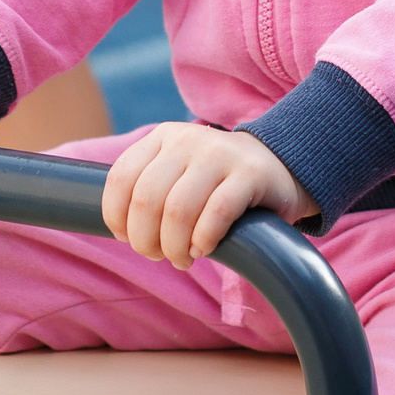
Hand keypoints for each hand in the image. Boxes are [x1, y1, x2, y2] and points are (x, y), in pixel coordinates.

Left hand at [103, 123, 315, 268]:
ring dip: (174, 246)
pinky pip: (216, 213)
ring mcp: (220, 153)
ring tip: (182, 258)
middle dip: (145, 239)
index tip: (125, 237)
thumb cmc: (215, 183)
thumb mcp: (177, 173)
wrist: (277, 166)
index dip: (116, 216)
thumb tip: (120, 231)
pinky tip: (204, 248)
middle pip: (147, 199)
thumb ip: (149, 190)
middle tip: (158, 255)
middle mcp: (187, 139)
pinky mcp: (249, 174)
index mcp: (162, 137)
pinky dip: (203, 239)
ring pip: (178, 210)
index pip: (121, 177)